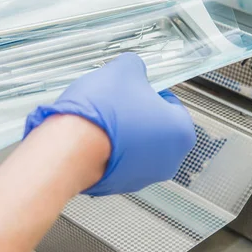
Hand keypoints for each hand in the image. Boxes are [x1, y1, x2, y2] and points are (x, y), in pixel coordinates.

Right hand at [24, 53, 196, 195]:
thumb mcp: (123, 70)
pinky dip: (107, 150)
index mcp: (181, 132)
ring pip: (135, 146)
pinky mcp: (118, 185)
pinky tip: (93, 137)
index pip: (171, 102)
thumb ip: (135, 66)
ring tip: (102, 119)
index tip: (134, 88)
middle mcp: (169, 160)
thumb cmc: (102, 116)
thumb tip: (132, 68)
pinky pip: (117, 161)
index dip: (148, 91)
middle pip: (154, 127)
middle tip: (116, 102)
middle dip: (135, 114)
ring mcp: (143, 177)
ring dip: (121, 133)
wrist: (70, 147)